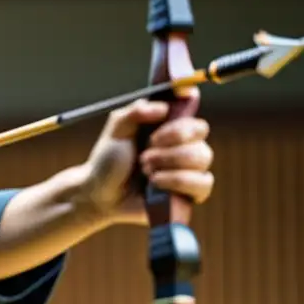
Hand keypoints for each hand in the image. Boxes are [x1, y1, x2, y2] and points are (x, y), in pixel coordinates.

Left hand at [80, 99, 214, 225]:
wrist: (100, 195)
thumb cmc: (108, 162)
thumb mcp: (116, 130)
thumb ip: (135, 112)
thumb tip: (163, 107)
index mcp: (169, 128)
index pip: (193, 116)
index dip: (181, 121)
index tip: (157, 131)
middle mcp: (183, 147)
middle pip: (201, 132)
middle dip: (171, 143)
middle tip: (146, 153)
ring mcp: (189, 170)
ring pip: (202, 157)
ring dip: (169, 162)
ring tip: (145, 170)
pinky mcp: (189, 194)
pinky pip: (204, 183)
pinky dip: (178, 181)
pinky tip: (156, 184)